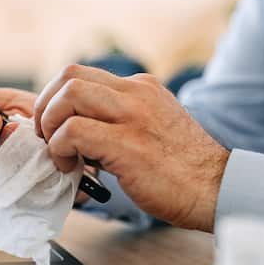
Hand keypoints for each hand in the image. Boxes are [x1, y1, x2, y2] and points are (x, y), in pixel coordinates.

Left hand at [32, 64, 229, 231]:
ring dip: (50, 124)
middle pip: (69, 75)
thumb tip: (77, 135)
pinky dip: (60, 147)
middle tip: (46, 135)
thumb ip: (119, 123)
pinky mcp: (126, 143)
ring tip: (57, 152)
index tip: (54, 125)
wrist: (218, 190)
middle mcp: (136, 94)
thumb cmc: (184, 171)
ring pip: (68, 94)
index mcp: (142, 89)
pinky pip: (73, 130)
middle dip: (46, 105)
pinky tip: (69, 167)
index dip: (57, 98)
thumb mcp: (153, 129)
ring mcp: (132, 115)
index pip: (83, 74)